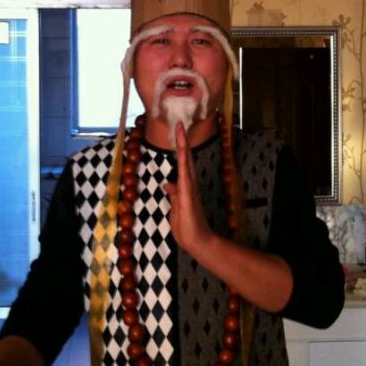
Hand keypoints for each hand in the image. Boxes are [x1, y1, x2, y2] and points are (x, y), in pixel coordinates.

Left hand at [164, 121, 213, 255]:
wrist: (197, 242)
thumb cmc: (187, 227)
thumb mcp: (176, 207)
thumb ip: (173, 194)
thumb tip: (168, 182)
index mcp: (186, 186)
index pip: (182, 163)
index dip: (179, 148)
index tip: (177, 133)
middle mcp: (189, 183)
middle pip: (185, 158)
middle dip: (182, 140)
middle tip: (180, 123)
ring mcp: (190, 188)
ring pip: (185, 162)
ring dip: (182, 146)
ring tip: (180, 129)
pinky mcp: (188, 195)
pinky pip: (185, 175)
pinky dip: (183, 163)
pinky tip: (182, 152)